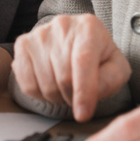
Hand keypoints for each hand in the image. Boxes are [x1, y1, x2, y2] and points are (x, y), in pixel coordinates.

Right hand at [12, 14, 130, 121]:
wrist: (76, 40)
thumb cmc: (97, 56)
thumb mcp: (116, 67)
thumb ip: (111, 79)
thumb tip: (92, 94)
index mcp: (89, 27)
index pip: (83, 61)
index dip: (83, 91)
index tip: (83, 114)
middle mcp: (62, 26)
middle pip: (64, 77)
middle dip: (72, 97)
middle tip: (78, 95)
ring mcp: (39, 34)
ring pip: (45, 84)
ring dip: (57, 97)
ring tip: (64, 88)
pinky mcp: (23, 44)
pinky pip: (27, 84)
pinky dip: (39, 95)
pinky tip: (49, 85)